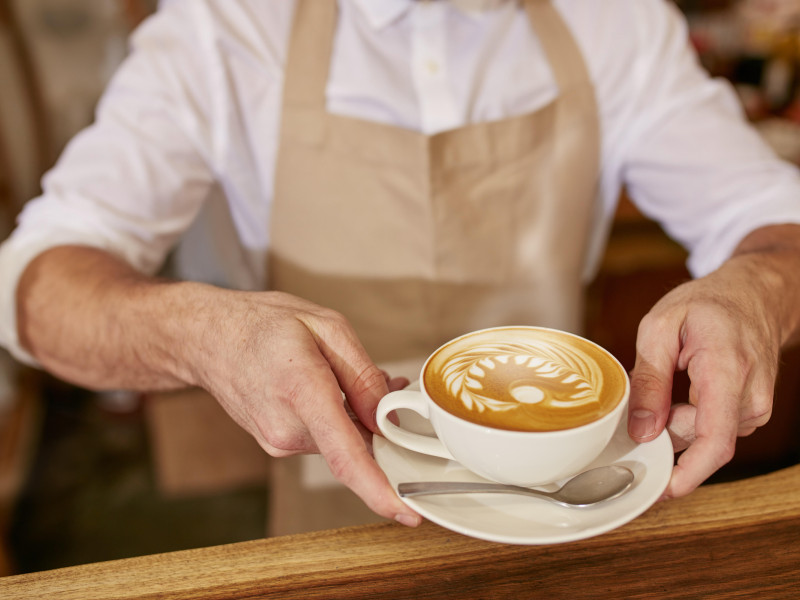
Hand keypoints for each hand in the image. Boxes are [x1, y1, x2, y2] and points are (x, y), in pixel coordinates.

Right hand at [192, 290, 419, 525]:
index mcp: (303, 391)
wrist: (208, 337)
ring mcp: (278, 442)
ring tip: (343, 373)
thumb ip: (363, 376)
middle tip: (388, 383)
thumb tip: (388, 417)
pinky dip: (337, 419)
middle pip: (356, 445)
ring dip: (357, 417)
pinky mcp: (278, 445)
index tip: (406, 514)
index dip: (379, 490)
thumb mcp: (326, 327)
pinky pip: (323, 438)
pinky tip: (326, 387)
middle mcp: (287, 428)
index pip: (345, 456)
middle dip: (381, 422)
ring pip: (342, 440)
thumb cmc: (263, 325)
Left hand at [626, 259, 780, 498]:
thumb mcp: (660, 328)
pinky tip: (686, 389)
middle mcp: (751, 396)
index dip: (688, 474)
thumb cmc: (707, 304)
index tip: (662, 490)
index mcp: (727, 371)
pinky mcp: (752, 411)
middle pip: (700, 440)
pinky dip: (691, 417)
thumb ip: (649, 380)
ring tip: (673, 378)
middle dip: (666, 431)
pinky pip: (713, 429)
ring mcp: (756, 406)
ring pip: (705, 436)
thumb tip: (642, 430)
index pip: (715, 440)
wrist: (753, 294)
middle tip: (646, 397)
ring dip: (678, 420)